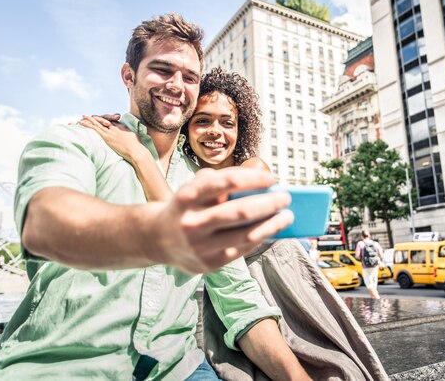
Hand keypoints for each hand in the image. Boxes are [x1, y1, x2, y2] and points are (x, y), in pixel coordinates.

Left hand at [78, 115, 145, 162]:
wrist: (136, 151)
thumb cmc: (137, 148)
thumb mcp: (133, 139)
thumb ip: (128, 136)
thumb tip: (127, 139)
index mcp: (122, 128)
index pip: (112, 121)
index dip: (104, 120)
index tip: (100, 119)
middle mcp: (115, 128)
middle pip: (103, 120)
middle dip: (95, 118)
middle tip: (87, 116)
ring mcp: (111, 132)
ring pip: (97, 123)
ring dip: (89, 120)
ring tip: (82, 117)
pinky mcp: (107, 137)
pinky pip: (95, 129)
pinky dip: (87, 125)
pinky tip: (81, 123)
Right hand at [147, 167, 293, 273]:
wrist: (157, 238)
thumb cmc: (187, 206)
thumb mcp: (195, 187)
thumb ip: (222, 181)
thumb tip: (261, 181)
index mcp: (189, 196)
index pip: (227, 182)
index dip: (254, 179)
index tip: (272, 179)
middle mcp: (193, 222)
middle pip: (241, 212)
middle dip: (270, 204)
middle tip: (286, 198)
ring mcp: (200, 246)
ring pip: (246, 235)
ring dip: (273, 225)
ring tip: (287, 217)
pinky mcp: (208, 264)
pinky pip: (242, 250)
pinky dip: (261, 239)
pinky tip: (271, 230)